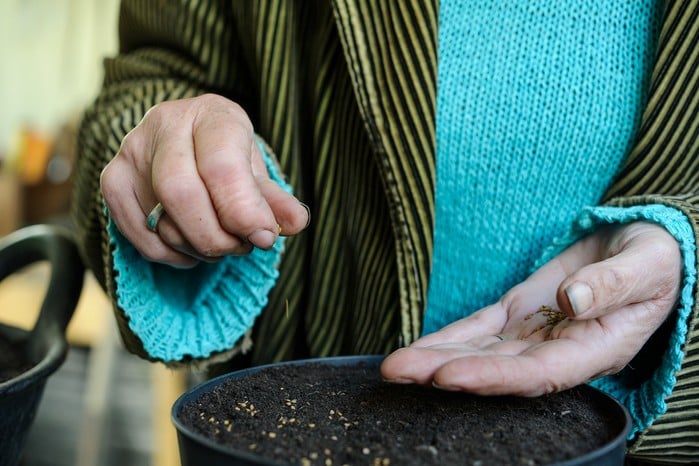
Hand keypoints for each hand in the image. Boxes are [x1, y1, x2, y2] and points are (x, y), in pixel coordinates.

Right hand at [101, 94, 308, 267]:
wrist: (185, 139)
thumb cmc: (227, 156)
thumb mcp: (256, 171)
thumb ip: (275, 200)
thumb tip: (295, 224)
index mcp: (211, 115)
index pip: (221, 167)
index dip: (243, 211)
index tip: (264, 236)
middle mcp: (165, 125)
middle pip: (181, 194)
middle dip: (217, 236)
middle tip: (241, 247)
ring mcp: (131, 151)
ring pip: (159, 220)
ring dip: (198, 247)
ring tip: (222, 243)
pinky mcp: (112, 179)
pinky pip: (139, 235)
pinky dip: (172, 254)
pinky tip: (192, 248)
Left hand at [381, 221, 681, 395]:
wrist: (642, 249)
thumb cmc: (655, 260)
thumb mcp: (646, 265)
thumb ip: (613, 284)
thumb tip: (572, 301)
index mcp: (594, 348)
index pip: (537, 374)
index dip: (493, 378)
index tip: (448, 376)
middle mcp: (557, 351)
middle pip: (496, 370)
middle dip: (444, 373)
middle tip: (397, 372)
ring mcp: (534, 333)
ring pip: (479, 352)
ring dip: (435, 359)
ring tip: (393, 366)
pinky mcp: (518, 312)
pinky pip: (479, 328)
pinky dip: (448, 337)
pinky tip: (418, 347)